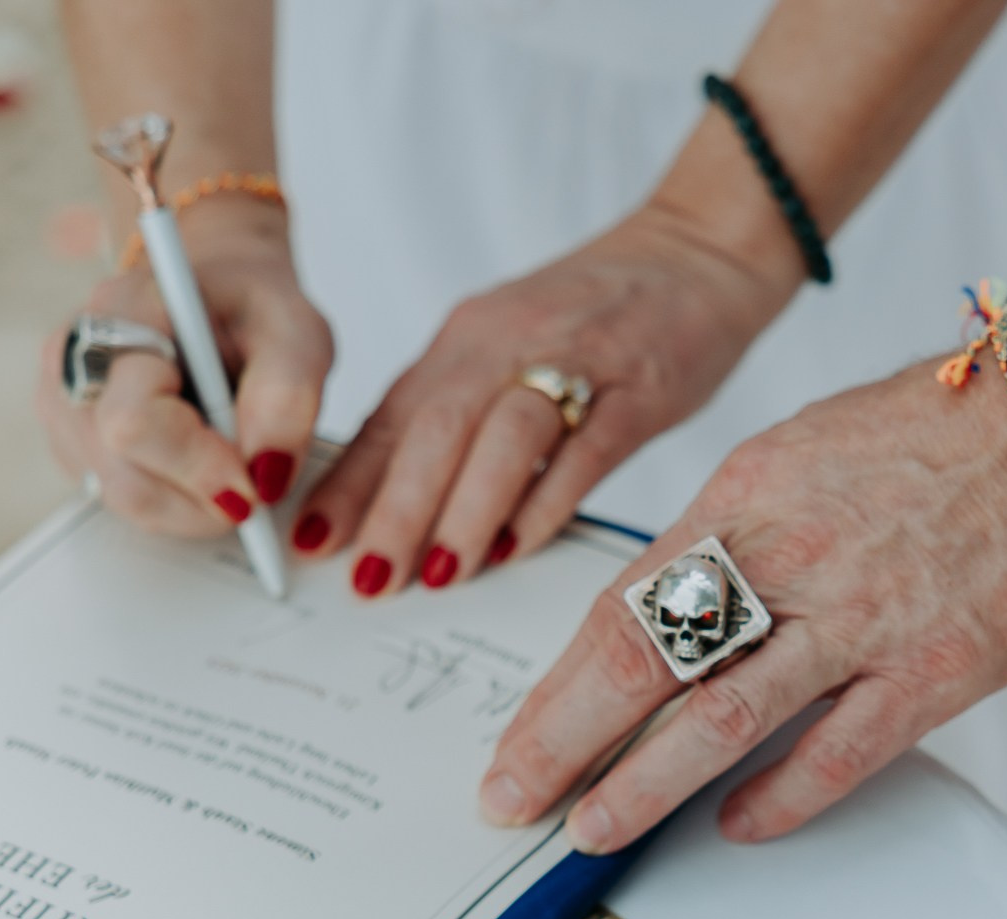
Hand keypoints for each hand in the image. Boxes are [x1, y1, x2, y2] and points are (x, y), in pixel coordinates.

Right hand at [37, 199, 332, 537]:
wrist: (216, 293)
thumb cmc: (252, 307)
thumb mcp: (297, 332)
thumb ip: (288, 397)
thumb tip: (265, 476)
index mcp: (121, 316)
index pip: (133, 422)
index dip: (199, 468)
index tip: (256, 482)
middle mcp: (73, 360)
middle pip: (127, 479)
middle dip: (205, 498)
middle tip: (255, 478)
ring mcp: (61, 402)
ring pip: (125, 499)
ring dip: (194, 503)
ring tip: (231, 459)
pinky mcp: (69, 440)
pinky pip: (120, 498)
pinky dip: (174, 497)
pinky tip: (197, 456)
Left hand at [297, 201, 794, 596]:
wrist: (695, 251)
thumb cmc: (597, 315)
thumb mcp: (508, 348)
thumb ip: (458, 414)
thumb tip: (395, 501)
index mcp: (465, 340)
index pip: (391, 418)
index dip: (348, 483)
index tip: (310, 542)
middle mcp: (507, 344)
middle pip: (435, 428)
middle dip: (394, 509)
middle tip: (368, 579)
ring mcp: (576, 362)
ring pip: (503, 437)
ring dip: (465, 511)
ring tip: (440, 575)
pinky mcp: (639, 388)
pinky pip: (587, 448)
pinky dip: (549, 499)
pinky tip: (521, 547)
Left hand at [477, 356, 1006, 852]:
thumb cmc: (940, 433)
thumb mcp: (802, 455)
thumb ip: (733, 532)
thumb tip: (669, 605)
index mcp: (745, 496)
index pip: (620, 604)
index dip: (555, 685)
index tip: (513, 741)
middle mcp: (789, 555)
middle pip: (644, 662)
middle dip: (562, 742)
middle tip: (510, 802)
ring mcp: (861, 617)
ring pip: (723, 716)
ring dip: (644, 784)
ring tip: (591, 831)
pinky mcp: (935, 667)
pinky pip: (838, 750)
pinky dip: (779, 797)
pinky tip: (736, 827)